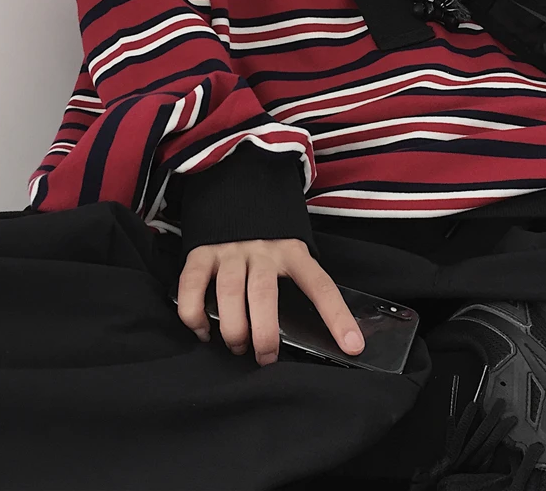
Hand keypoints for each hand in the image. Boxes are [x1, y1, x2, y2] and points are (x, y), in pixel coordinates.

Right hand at [176, 238, 364, 366]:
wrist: (237, 188)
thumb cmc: (270, 234)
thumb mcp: (292, 248)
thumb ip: (296, 280)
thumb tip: (311, 328)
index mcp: (293, 251)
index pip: (320, 285)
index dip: (337, 317)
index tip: (353, 345)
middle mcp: (262, 250)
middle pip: (264, 296)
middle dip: (265, 335)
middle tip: (266, 358)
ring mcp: (230, 250)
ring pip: (228, 295)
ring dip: (233, 330)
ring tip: (238, 347)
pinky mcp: (201, 252)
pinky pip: (192, 288)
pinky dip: (194, 316)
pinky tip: (204, 330)